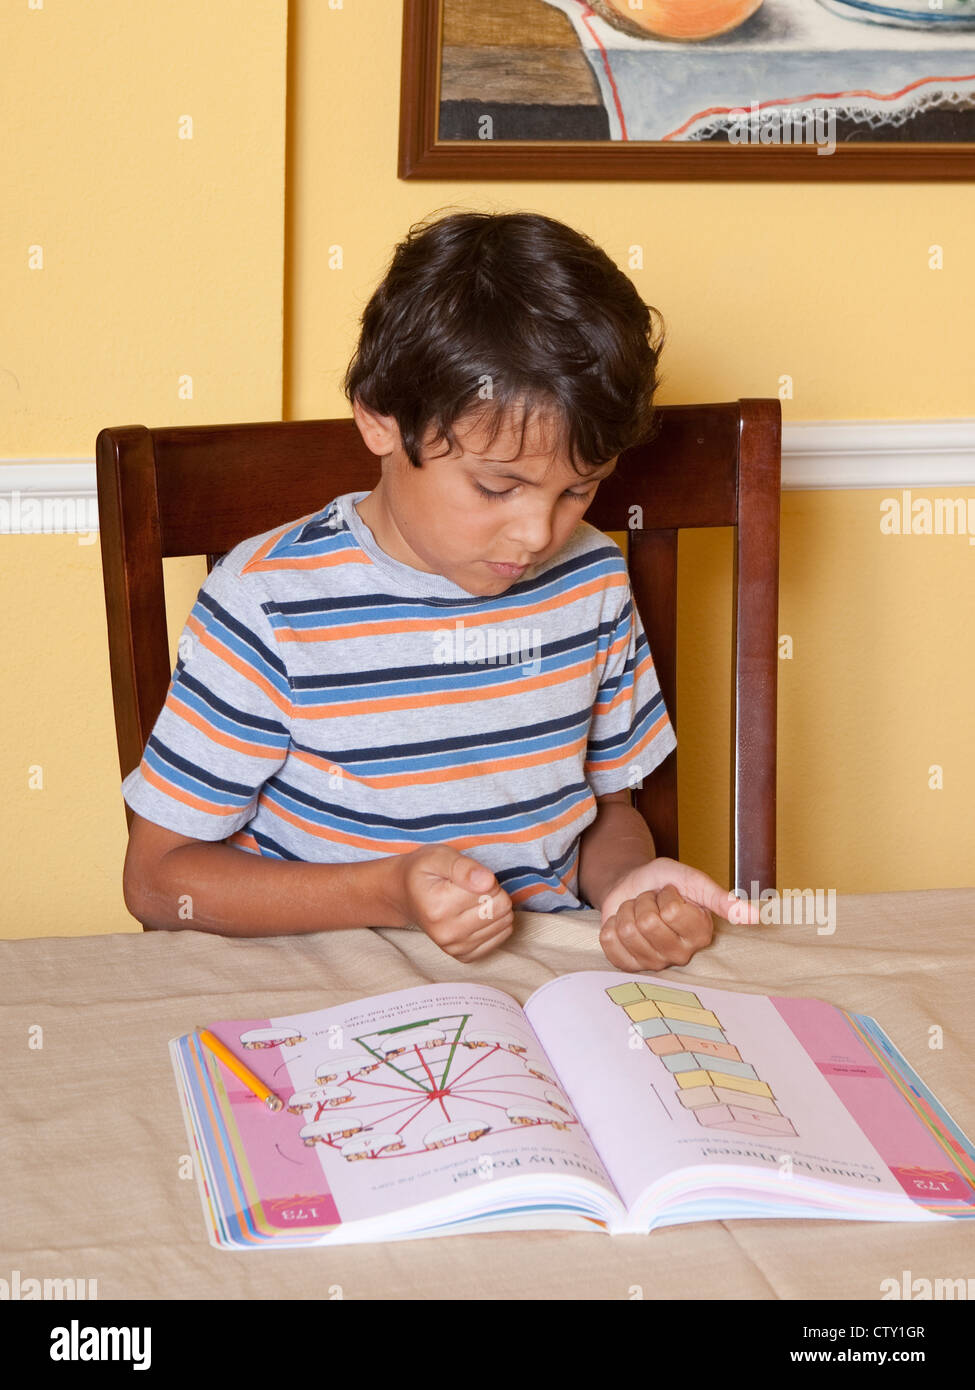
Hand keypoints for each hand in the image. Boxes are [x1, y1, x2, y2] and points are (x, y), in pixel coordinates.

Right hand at [395, 845, 513, 961]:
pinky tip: (475, 914)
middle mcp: (446, 933)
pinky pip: (502, 936)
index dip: (485, 877)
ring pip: (505, 923)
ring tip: (471, 901)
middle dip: (493, 892)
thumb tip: (487, 881)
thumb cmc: (423, 871)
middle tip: (471, 888)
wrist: (404, 895)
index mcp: (438, 906)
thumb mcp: (438, 856)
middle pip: (501, 908)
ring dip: (494, 907)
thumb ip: (463, 866)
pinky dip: (494, 923)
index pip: (492, 889)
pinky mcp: (464, 955)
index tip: (468, 876)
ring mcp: (455, 947)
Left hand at [598, 857, 760, 971]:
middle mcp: (681, 954)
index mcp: (701, 934)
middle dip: (644, 901)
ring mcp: (654, 963)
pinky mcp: (629, 965)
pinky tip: (622, 923)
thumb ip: (720, 898)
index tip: (671, 895)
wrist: (634, 885)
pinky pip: (609, 942)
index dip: (666, 895)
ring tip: (638, 910)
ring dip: (627, 910)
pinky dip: (610, 924)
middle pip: (648, 923)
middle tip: (651, 902)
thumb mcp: (692, 880)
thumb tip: (755, 917)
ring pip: (626, 931)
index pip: (672, 912)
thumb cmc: (664, 882)